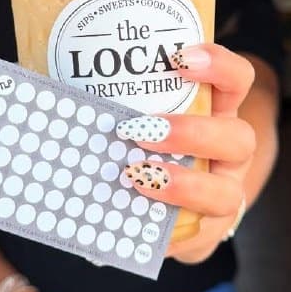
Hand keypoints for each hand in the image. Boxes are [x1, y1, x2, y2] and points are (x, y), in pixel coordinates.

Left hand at [117, 44, 254, 263]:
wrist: (160, 202)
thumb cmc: (142, 141)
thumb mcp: (137, 110)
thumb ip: (110, 93)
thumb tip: (51, 74)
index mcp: (216, 110)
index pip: (236, 79)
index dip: (217, 64)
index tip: (178, 57)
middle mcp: (229, 151)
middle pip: (239, 136)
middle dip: (191, 133)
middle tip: (141, 130)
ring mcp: (224, 193)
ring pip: (226, 192)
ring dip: (184, 185)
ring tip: (138, 177)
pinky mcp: (209, 231)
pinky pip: (201, 234)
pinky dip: (167, 220)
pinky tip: (134, 210)